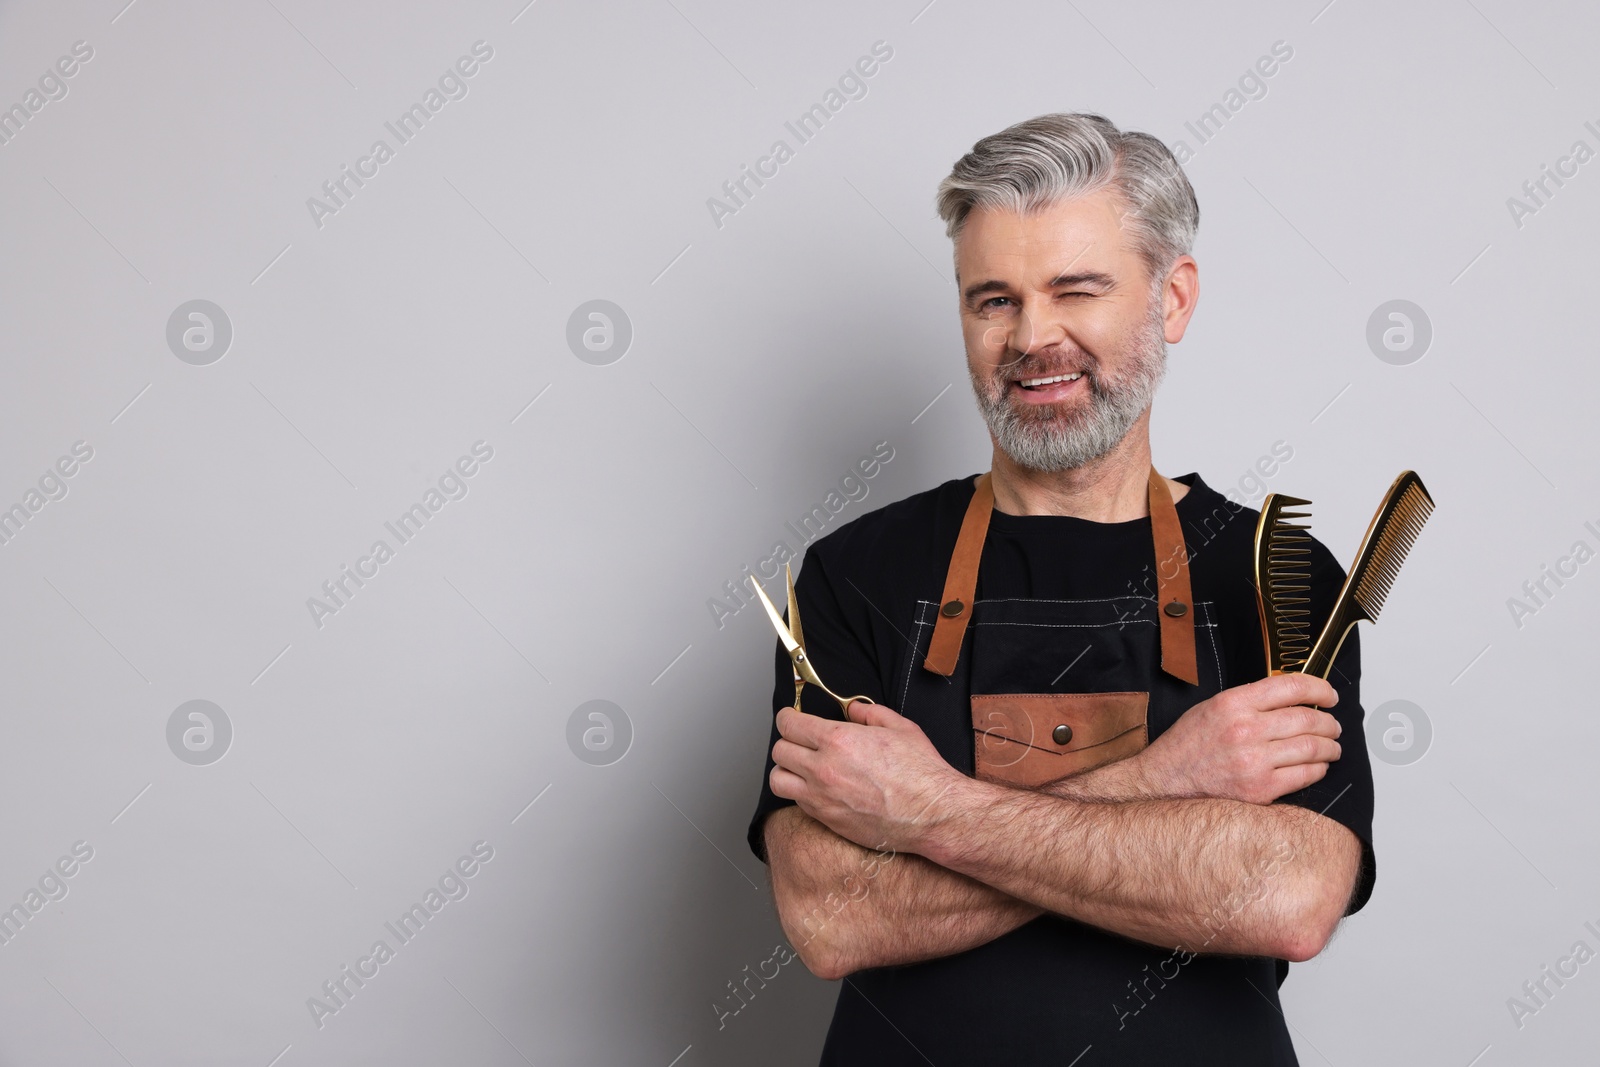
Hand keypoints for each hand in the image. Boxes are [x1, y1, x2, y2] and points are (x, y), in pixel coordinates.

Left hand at [769, 701, 961, 854]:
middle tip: (800, 741)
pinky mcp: (827, 820)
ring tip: (802, 767)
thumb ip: (869, 713)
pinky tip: (820, 788)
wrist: (932, 814)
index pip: (789, 725)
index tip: (791, 718)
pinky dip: (802, 793)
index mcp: (838, 740)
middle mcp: (823, 769)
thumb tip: (852, 709)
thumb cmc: (921, 773)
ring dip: (787, 771)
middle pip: (779, 751)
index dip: (787, 717)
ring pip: (778, 781)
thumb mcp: (900, 728)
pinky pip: (797, 803)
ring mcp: (822, 798)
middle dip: (788, 742)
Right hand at [1130, 673, 1342, 804]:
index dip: (1319, 688)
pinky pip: (1305, 775)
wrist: (1165, 782)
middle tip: (1333, 725)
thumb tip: (1290, 699)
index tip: (1329, 695)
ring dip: (1329, 746)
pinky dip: (1318, 769)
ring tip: (1332, 747)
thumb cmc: (1187, 746)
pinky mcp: (1260, 788)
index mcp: (1233, 703)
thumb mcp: (1211, 708)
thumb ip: (1249, 701)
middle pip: (1307, 718)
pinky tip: (1317, 766)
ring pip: (1312, 747)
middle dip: (1329, 722)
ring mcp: (1254, 761)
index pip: (1291, 687)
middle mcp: (1245, 729)